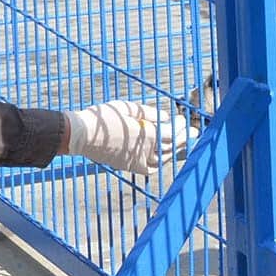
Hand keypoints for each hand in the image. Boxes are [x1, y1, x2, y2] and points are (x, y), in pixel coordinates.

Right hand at [64, 100, 183, 175]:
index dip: (181, 128)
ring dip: (174, 150)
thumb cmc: (104, 117)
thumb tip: (166, 117)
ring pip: (163, 158)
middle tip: (193, 133)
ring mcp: (137, 160)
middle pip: (171, 146)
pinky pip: (150, 169)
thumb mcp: (128, 107)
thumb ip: (149, 112)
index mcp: (147, 134)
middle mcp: (145, 150)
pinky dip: (160, 163)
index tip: (185, 122)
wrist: (81, 135)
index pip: (172, 133)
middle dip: (184, 139)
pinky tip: (163, 157)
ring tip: (181, 144)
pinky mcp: (129, 166)